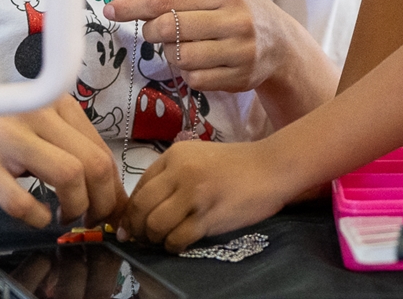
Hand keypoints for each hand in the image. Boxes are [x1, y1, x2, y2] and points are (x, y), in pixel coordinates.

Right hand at [0, 94, 124, 227]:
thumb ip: (72, 151)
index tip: (111, 206)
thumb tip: (111, 191)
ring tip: (64, 216)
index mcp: (54, 104)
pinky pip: (23, 201)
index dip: (113, 186)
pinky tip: (36, 216)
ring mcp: (7, 138)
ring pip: (69, 175)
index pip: (101, 148)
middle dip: (101, 201)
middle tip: (91, 218)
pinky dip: (38, 217)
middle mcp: (35, 114)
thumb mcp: (37, 130)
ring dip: (75, 207)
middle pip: (93, 163)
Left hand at [103, 0, 293, 94]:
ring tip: (186, 47)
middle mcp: (233, 18)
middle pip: (169, 29)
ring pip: (179, 57)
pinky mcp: (240, 76)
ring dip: (172, 55)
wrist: (281, 43)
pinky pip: (194, 79)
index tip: (110, 9)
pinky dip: (189, 73)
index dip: (134, 6)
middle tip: (157, 31)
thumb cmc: (236, 12)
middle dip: (153, 32)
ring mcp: (239, 49)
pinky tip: (202, 63)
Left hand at [121, 139, 289, 251]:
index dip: (131, 211)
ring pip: (155, 224)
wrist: (271, 168)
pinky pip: (177, 238)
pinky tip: (180, 244)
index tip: (131, 226)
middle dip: (136, 228)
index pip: (139, 187)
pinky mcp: (208, 216)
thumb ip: (172, 177)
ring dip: (155, 239)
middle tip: (142, 239)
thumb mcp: (198, 158)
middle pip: (141, 207)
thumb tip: (143, 209)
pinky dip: (173, 246)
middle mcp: (180, 172)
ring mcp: (194, 194)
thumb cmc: (235, 165)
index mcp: (175, 155)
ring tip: (164, 241)